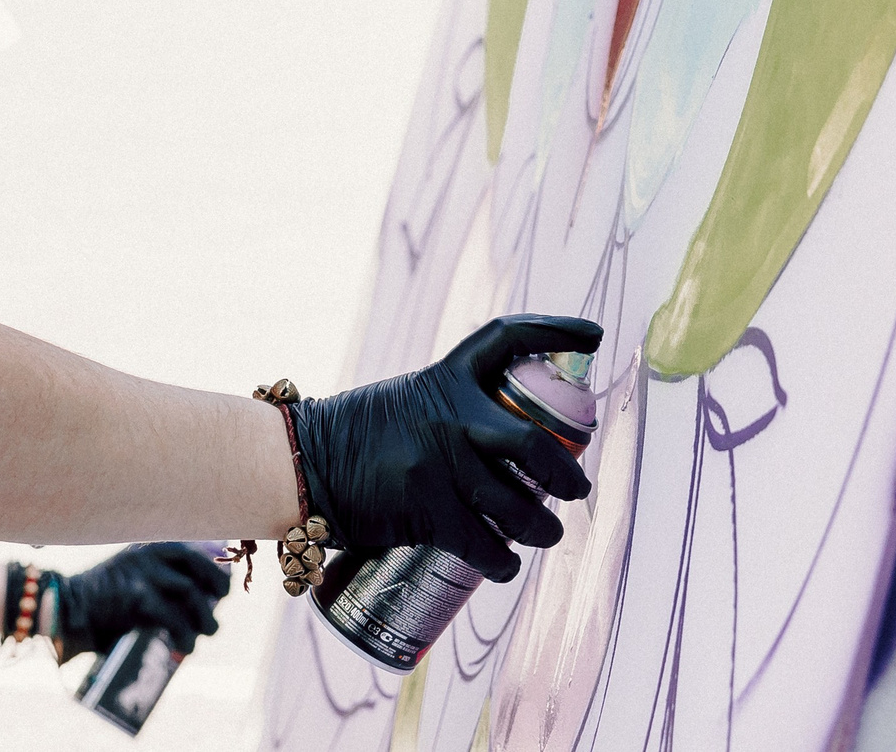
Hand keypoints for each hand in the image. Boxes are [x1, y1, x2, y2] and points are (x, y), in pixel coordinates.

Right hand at [51, 544, 229, 659]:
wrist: (65, 609)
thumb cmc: (100, 600)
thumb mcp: (130, 578)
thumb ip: (158, 582)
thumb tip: (197, 603)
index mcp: (145, 547)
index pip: (190, 549)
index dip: (212, 566)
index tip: (222, 587)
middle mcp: (146, 554)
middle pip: (195, 562)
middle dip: (216, 583)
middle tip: (219, 605)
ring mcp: (143, 575)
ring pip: (190, 592)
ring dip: (204, 617)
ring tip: (207, 633)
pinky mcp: (138, 599)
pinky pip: (175, 618)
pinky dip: (186, 635)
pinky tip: (185, 646)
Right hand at [290, 314, 601, 582]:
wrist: (300, 464)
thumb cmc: (355, 436)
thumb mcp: (408, 401)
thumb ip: (451, 411)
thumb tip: (512, 449)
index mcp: (445, 377)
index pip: (507, 338)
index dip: (555, 330)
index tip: (594, 336)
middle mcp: (449, 414)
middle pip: (534, 442)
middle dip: (567, 473)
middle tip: (578, 489)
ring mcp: (439, 462)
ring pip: (518, 505)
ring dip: (543, 528)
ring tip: (547, 534)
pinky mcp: (426, 509)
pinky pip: (485, 544)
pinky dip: (503, 562)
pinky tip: (505, 565)